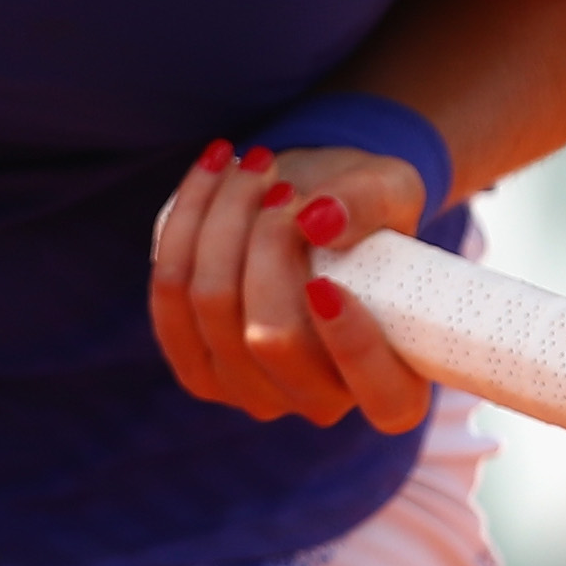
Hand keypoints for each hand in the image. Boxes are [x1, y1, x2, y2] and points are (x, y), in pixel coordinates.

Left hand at [148, 139, 434, 432]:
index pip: (386, 400)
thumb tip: (318, 222)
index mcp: (393, 380)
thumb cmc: (366, 207)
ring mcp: (252, 392)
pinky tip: (214, 171)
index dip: (356, 348)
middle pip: (272, 339)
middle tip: (286, 183)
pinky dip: (187, 222)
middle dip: (269, 243)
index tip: (329, 280)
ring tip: (255, 164)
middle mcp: (321, 402)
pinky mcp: (196, 366)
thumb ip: (368, 202)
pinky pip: (171, 293)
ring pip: (212, 306)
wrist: (307, 205)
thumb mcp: (390, 188)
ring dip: (224, 218)